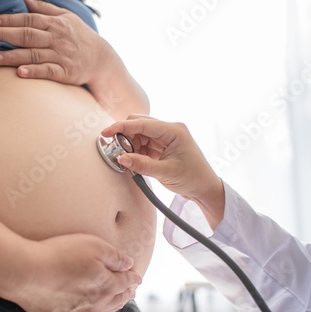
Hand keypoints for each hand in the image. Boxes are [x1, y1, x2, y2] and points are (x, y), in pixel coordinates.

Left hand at [0, 0, 116, 86]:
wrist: (101, 59)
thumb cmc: (79, 36)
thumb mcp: (65, 18)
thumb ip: (43, 9)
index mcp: (55, 24)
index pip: (28, 19)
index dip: (9, 20)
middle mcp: (57, 38)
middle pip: (27, 35)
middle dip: (4, 35)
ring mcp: (61, 56)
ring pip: (33, 54)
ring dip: (12, 56)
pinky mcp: (65, 73)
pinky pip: (48, 72)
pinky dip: (34, 72)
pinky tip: (20, 73)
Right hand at [6, 233, 140, 311]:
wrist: (26, 272)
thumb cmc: (58, 255)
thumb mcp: (93, 245)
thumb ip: (115, 256)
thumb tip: (129, 264)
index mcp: (106, 284)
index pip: (125, 281)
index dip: (133, 277)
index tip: (137, 276)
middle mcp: (95, 303)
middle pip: (116, 298)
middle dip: (126, 292)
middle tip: (131, 290)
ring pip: (103, 310)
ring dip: (113, 304)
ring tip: (118, 301)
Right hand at [101, 114, 224, 228]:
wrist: (205, 188)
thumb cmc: (192, 178)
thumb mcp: (165, 172)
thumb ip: (142, 164)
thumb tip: (121, 157)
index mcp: (173, 130)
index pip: (142, 124)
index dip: (121, 127)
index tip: (105, 133)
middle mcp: (169, 129)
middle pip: (138, 124)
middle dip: (124, 136)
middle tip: (117, 152)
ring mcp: (165, 137)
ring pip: (138, 134)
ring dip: (129, 145)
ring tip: (128, 160)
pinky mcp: (162, 145)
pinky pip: (143, 143)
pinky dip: (135, 151)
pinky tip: (134, 160)